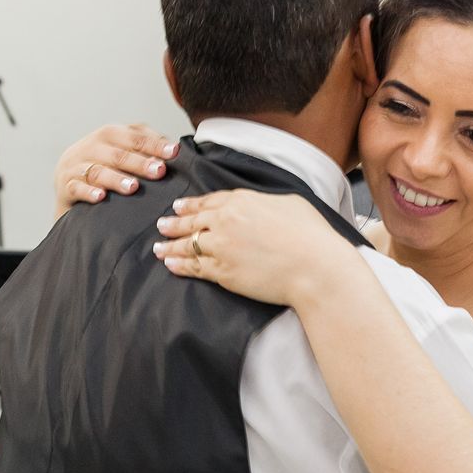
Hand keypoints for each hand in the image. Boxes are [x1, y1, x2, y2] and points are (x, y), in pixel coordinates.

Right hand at [54, 123, 179, 210]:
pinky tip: (100, 197)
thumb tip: (177, 149)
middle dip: (140, 162)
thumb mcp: (122, 153)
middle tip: (159, 171)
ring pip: (97, 170)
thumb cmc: (105, 168)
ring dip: (116, 179)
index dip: (154, 144)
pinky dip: (88, 192)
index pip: (133, 136)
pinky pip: (76, 188)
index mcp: (108, 135)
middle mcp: (91, 147)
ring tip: (133, 187)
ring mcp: (75, 166)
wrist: (68, 186)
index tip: (174, 153)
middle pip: (117, 153)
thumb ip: (145, 148)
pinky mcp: (66, 186)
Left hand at [153, 190, 363, 306]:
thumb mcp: (290, 203)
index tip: (180, 206)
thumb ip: (265, 202)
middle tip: (162, 224)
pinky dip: (180, 265)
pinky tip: (171, 265)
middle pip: (193, 221)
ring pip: (189, 245)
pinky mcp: (222, 272)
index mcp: (242, 200)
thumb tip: (258, 206)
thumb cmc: (311, 235)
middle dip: (174, 223)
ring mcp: (221, 247)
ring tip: (158, 247)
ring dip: (170, 245)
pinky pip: (194, 267)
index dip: (192, 204)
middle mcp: (226, 221)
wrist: (313, 267)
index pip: (209, 201)